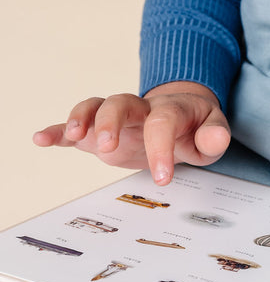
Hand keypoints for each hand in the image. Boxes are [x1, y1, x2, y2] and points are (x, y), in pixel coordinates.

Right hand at [33, 84, 230, 186]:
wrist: (183, 115)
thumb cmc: (196, 127)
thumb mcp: (212, 133)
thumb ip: (215, 137)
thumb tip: (217, 139)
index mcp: (170, 109)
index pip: (163, 122)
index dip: (162, 148)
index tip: (163, 178)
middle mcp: (140, 108)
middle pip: (121, 103)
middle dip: (112, 122)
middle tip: (109, 148)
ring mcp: (118, 117)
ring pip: (96, 106)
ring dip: (82, 118)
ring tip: (73, 136)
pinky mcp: (101, 130)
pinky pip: (76, 124)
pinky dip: (57, 130)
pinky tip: (41, 139)